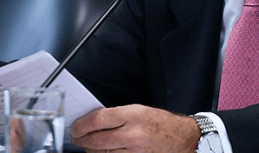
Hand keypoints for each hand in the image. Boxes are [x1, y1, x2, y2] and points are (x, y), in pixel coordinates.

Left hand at [70, 104, 200, 152]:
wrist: (183, 139)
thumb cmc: (161, 123)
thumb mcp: (139, 110)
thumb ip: (116, 115)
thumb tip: (93, 121)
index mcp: (133, 115)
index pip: (98, 119)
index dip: (81, 125)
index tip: (75, 127)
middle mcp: (133, 134)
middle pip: (95, 140)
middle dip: (81, 140)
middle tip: (76, 138)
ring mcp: (134, 151)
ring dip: (90, 151)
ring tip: (89, 145)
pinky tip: (103, 152)